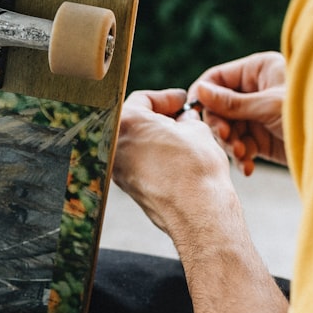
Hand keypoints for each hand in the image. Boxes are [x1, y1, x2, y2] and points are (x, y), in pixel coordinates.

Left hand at [113, 89, 234, 238]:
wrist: (197, 213)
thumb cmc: (196, 170)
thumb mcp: (197, 131)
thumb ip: (186, 119)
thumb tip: (185, 119)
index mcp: (126, 122)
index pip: (143, 99)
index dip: (167, 98)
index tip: (182, 102)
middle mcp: (115, 145)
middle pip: (136, 121)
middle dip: (160, 118)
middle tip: (182, 118)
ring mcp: (118, 169)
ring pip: (136, 144)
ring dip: (157, 139)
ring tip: (183, 140)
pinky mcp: (127, 188)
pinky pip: (139, 164)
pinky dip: (154, 158)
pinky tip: (175, 161)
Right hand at [188, 52, 287, 174]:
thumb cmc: (311, 113)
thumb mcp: (269, 106)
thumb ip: (232, 102)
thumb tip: (199, 92)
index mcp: (258, 69)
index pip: (218, 78)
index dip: (204, 96)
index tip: (197, 116)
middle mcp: (256, 90)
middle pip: (218, 106)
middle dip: (220, 125)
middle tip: (227, 139)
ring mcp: (258, 115)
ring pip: (227, 128)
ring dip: (231, 144)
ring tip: (243, 155)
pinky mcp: (262, 138)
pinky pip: (240, 145)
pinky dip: (241, 157)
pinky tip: (248, 167)